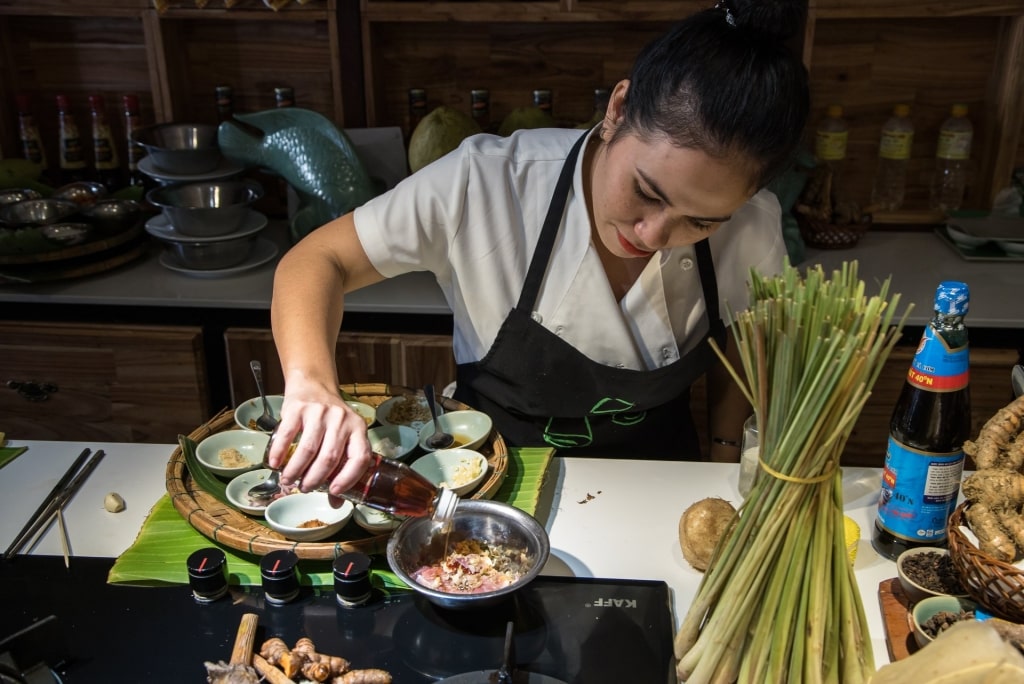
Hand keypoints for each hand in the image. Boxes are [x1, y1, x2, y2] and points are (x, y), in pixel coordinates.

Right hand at [269, 376, 372, 501]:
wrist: (314, 385)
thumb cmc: (330, 420)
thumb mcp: (343, 437)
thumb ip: (342, 467)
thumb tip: (335, 502)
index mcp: (358, 429)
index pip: (360, 457)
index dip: (348, 478)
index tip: (333, 492)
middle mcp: (341, 420)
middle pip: (329, 457)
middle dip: (315, 479)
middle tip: (305, 489)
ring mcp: (320, 412)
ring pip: (308, 449)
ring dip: (296, 470)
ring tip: (289, 481)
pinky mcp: (298, 408)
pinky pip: (287, 434)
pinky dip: (279, 452)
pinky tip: (275, 463)